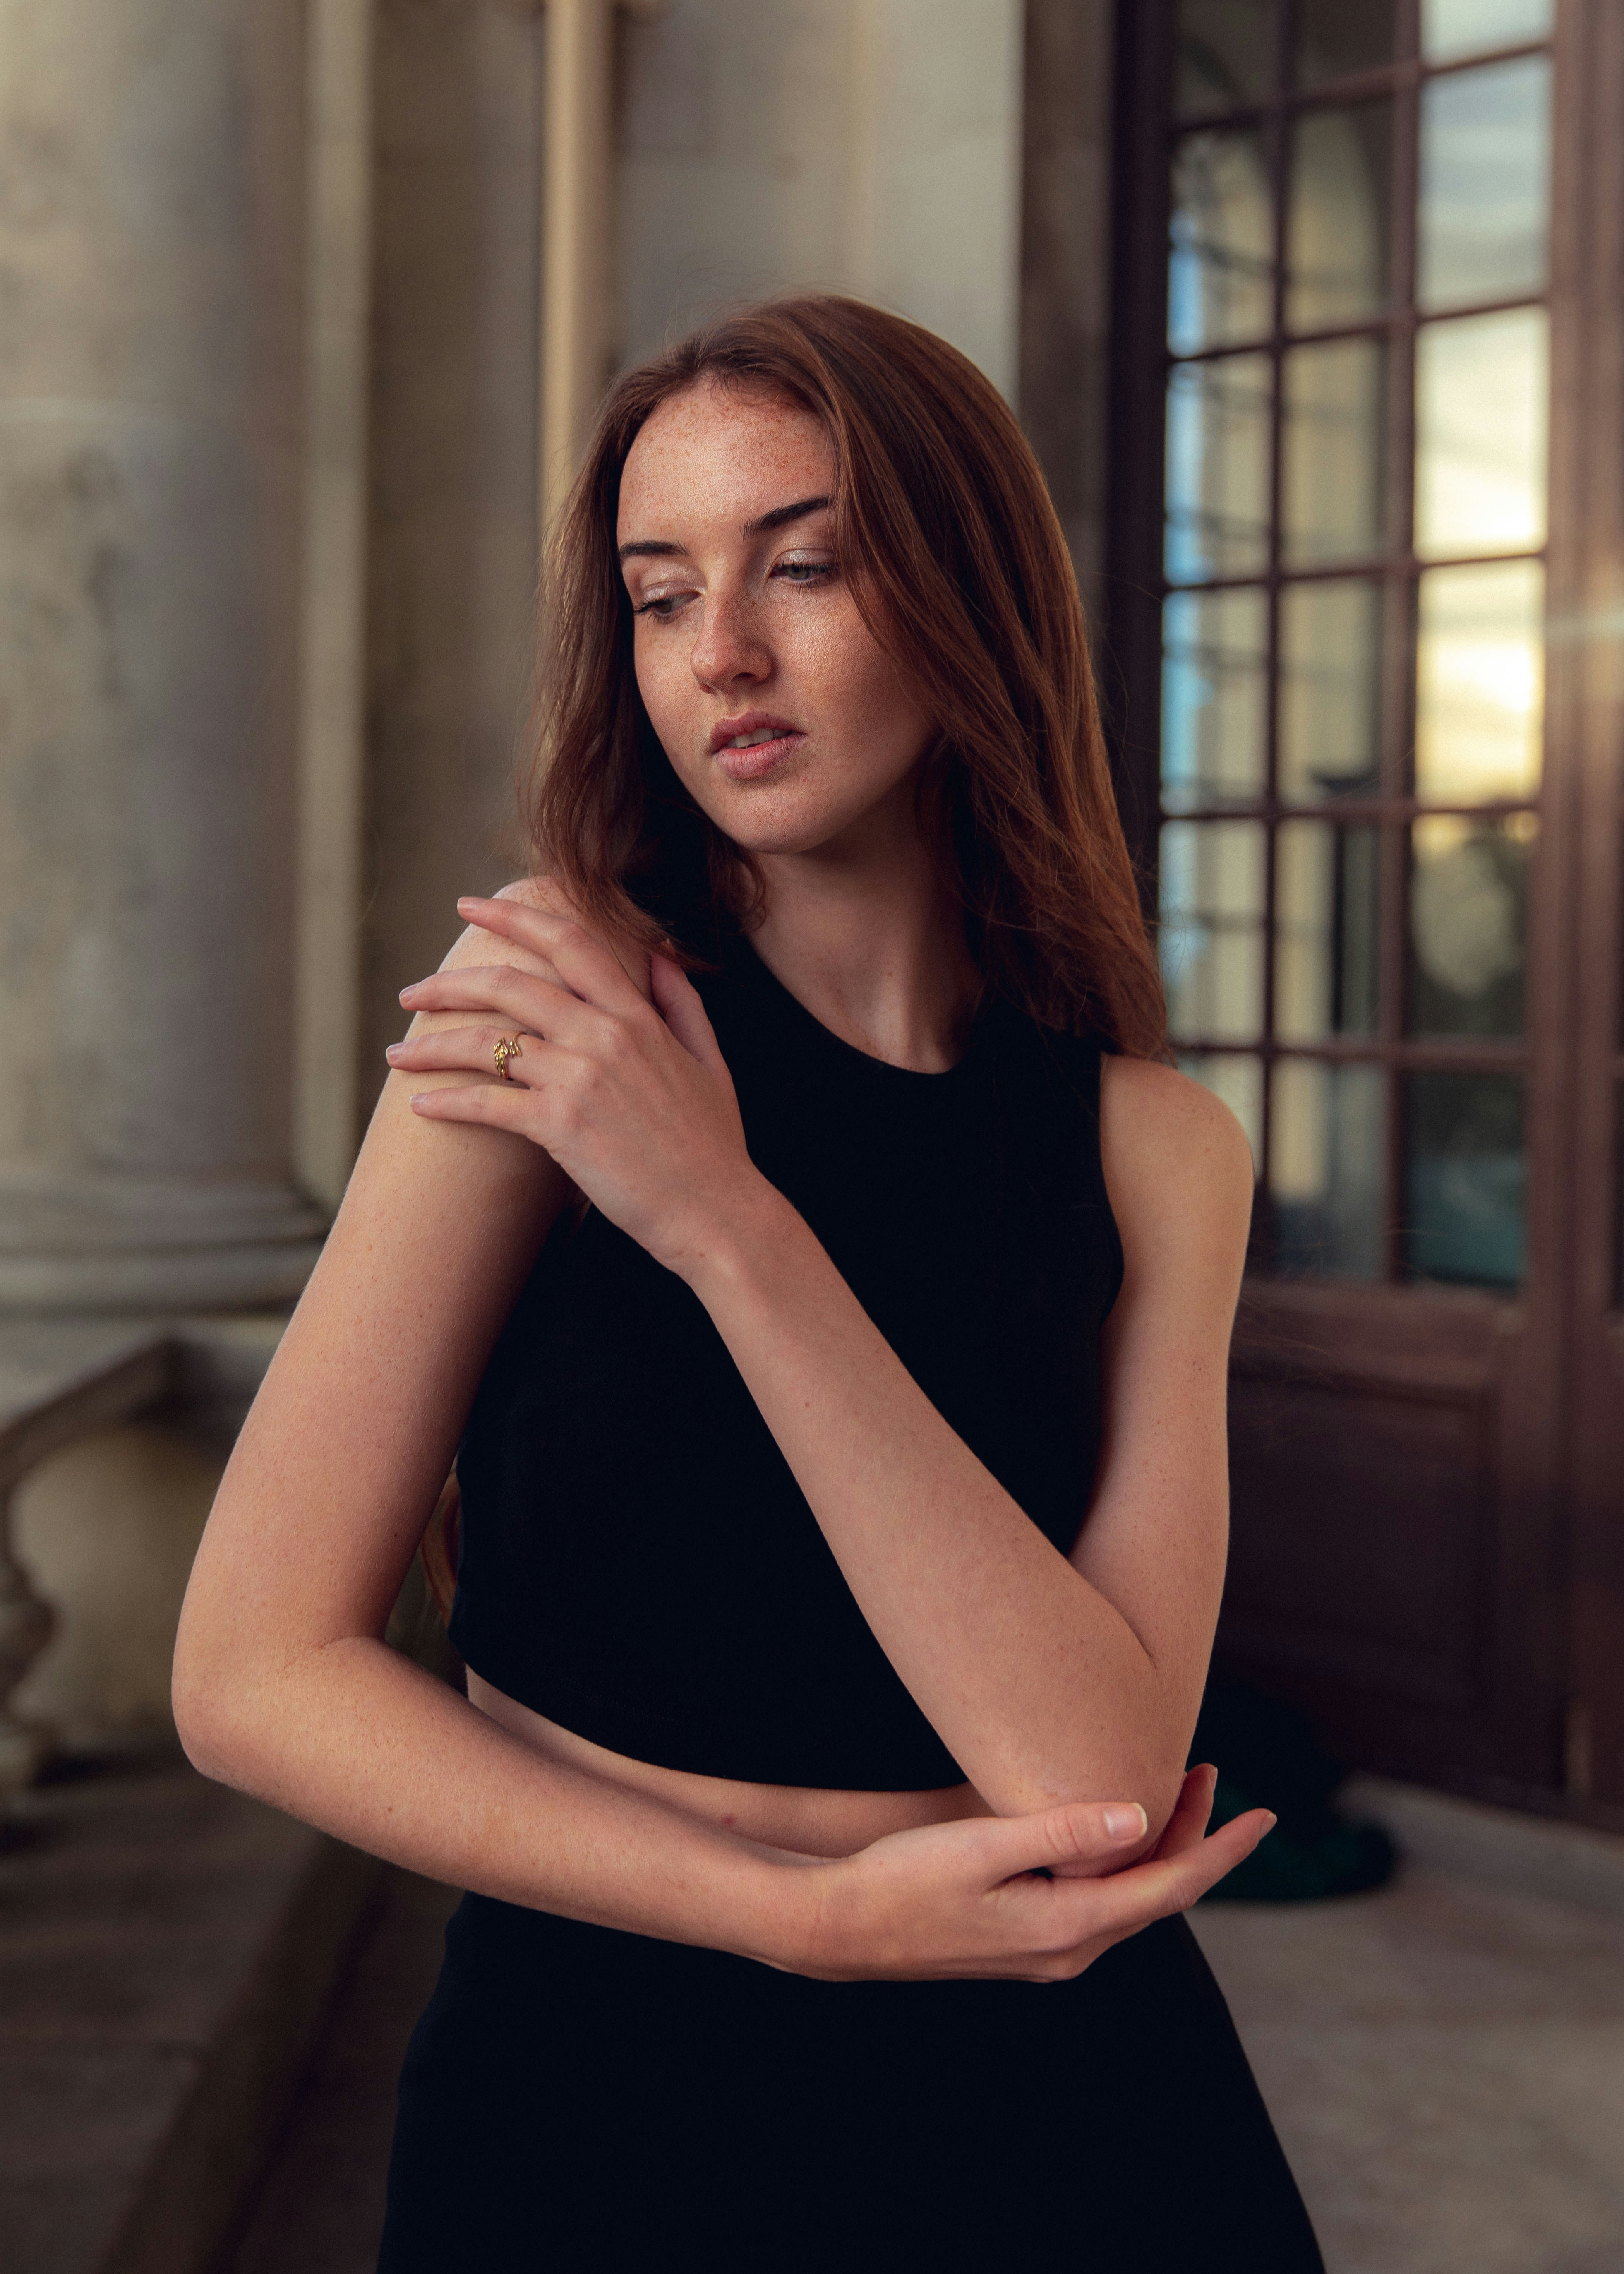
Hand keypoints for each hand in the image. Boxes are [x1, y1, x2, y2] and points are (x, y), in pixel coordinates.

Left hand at [387, 895, 764, 1273]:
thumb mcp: (710, 1060)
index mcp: (639, 1016)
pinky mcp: (561, 1127)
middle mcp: (606, 1037)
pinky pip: (487, 1104)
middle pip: (510, 985)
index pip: (569, 942)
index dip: (513, 914)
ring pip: (487, 1044)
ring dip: (432, 1046)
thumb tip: (657, 955)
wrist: (716, 1211)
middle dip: (449, 983)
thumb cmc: (713, 1144)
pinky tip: (420, 1105)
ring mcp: (581, 1080)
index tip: (469, 904)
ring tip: (398, 1054)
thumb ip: (680, 1002)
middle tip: (412, 992)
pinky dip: (447, 1102)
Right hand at [790, 1765, 1270, 1982]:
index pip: (1171, 1886)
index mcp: (1067, 1927)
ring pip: (1129, 1898)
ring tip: (1176, 1789)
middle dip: (1196, 1836)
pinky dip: (1123, 1863)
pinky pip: (1099, 1903)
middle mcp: (1068, 1950)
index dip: (1222, 1848)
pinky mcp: (1024, 1940)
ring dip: (1159, 1847)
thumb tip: (1139, 1816)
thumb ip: (1063, 1830)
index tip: (1264, 1815)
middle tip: (1212, 1773)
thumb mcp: (981, 1845)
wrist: (840, 1928)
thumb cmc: (903, 1880)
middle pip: (1157, 1892)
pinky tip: (1116, 1833)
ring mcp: (1046, 1952)